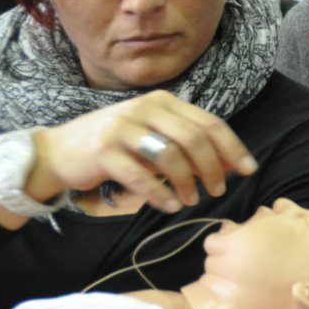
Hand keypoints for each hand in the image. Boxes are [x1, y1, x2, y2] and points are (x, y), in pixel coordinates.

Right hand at [29, 90, 256, 213]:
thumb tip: (233, 164)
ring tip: (191, 200)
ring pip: (170, 156)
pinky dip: (160, 194)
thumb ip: (189, 144)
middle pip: (194, 139)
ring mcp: (122, 127)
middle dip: (213, 168)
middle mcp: (144, 108)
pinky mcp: (103, 151)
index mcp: (163, 102)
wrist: (60, 151)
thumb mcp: (155, 136)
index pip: (209, 123)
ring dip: (187, 183)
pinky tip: (170, 205)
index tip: (248, 170)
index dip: (233, 148)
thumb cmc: (117, 146)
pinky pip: (141, 176)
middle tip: (217, 190)